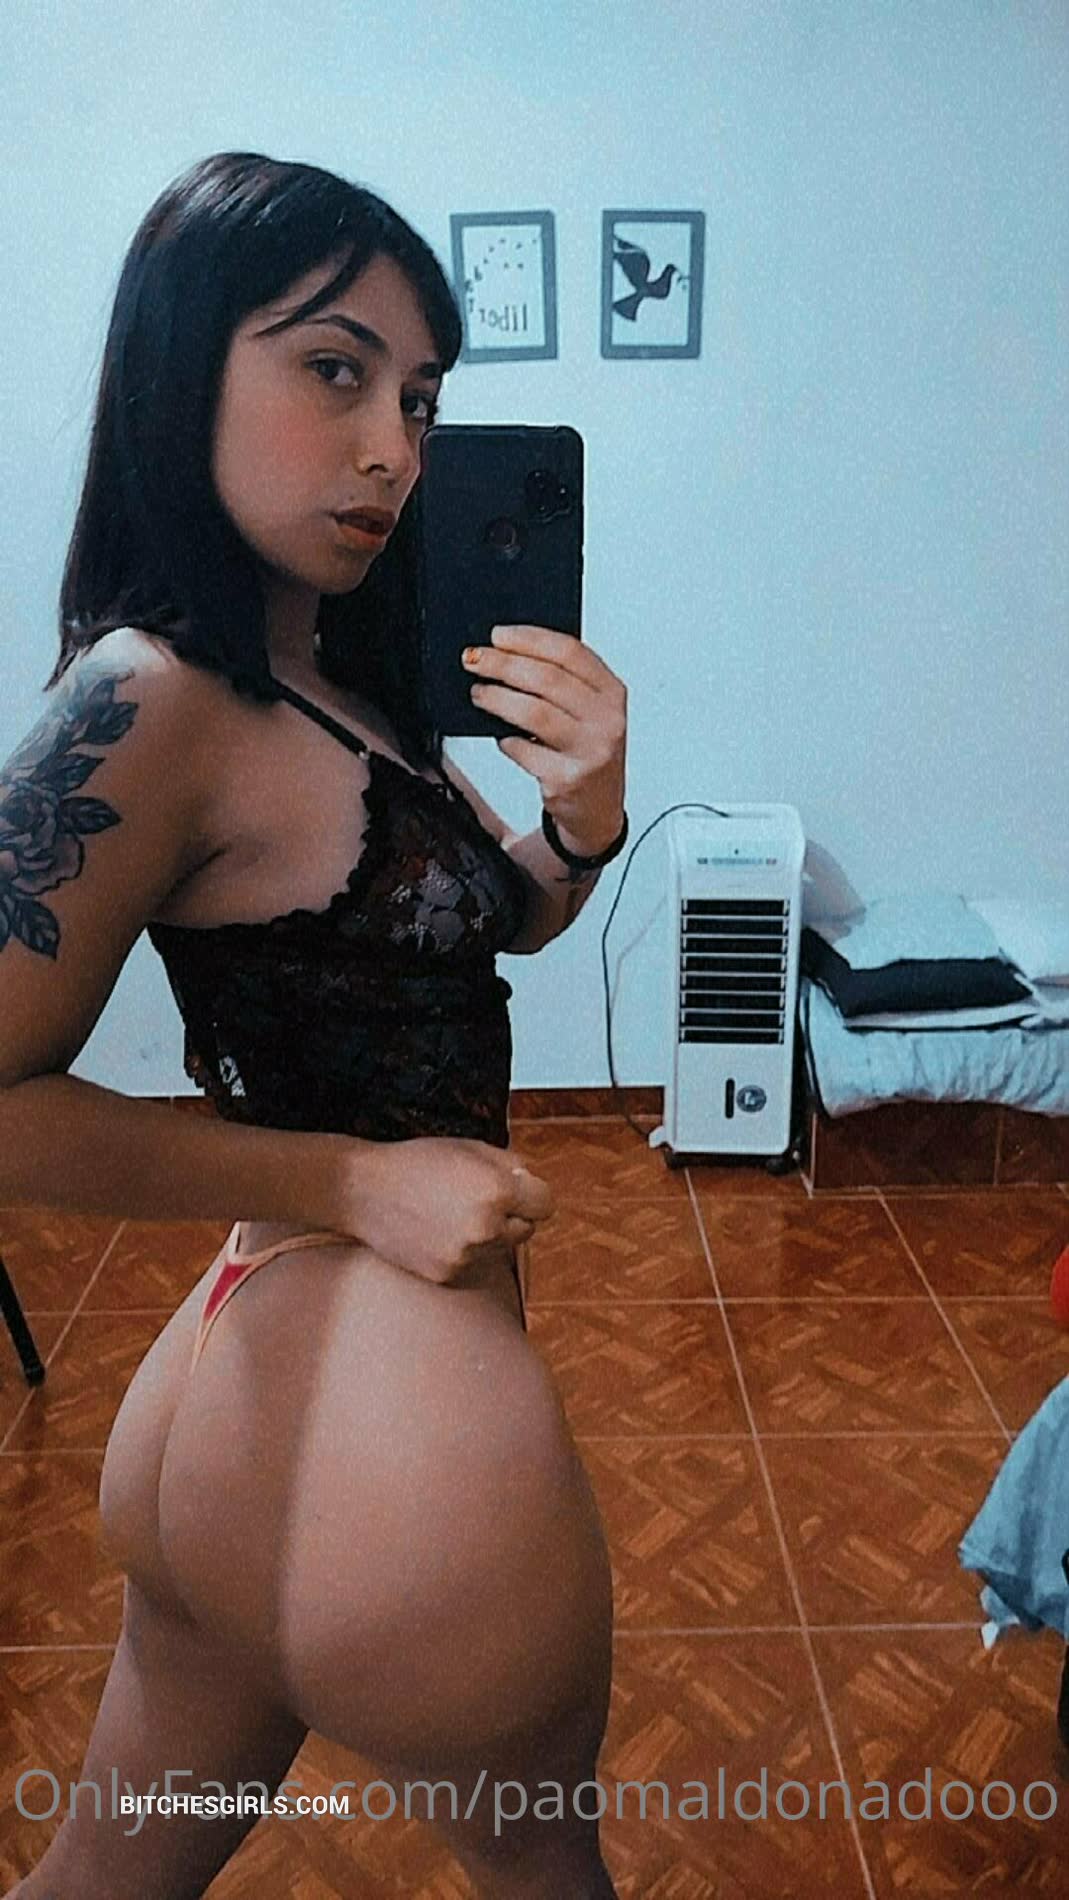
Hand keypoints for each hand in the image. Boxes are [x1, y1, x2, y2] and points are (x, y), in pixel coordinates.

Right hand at [333, 1135, 555, 1284]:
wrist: (363, 1190)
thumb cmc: (416, 1162)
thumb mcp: (471, 1147)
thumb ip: (511, 1165)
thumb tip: (533, 1182)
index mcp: (497, 1190)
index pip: (546, 1203)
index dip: (532, 1194)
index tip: (519, 1191)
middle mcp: (487, 1226)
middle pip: (527, 1229)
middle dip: (512, 1215)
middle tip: (479, 1199)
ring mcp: (467, 1254)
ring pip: (500, 1248)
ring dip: (488, 1234)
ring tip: (451, 1212)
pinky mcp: (448, 1273)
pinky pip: (473, 1263)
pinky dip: (463, 1250)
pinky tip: (437, 1230)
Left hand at [462, 625, 627, 855]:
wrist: (599, 810)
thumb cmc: (588, 752)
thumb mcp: (591, 712)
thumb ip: (564, 682)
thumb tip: (507, 654)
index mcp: (612, 694)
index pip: (570, 652)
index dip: (529, 638)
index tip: (498, 635)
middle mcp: (606, 721)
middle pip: (547, 679)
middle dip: (503, 664)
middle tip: (474, 660)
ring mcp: (588, 752)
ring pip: (533, 712)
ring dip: (497, 698)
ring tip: (478, 693)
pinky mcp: (566, 779)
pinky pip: (524, 750)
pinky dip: (506, 740)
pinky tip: (501, 736)